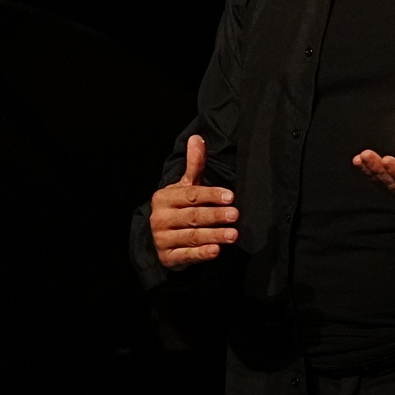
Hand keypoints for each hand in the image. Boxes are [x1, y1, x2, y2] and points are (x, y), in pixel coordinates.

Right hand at [149, 134, 239, 268]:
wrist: (159, 239)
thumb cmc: (178, 208)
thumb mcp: (184, 187)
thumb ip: (194, 165)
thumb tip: (197, 137)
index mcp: (164, 198)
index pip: (191, 195)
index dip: (211, 195)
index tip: (230, 196)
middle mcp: (160, 218)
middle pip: (193, 216)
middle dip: (215, 215)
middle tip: (236, 215)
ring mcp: (162, 239)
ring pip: (192, 236)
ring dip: (214, 235)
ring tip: (233, 234)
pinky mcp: (167, 257)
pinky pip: (186, 255)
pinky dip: (201, 254)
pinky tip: (216, 251)